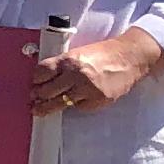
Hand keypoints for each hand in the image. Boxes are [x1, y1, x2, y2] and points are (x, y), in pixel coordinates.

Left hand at [31, 30, 161, 116]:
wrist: (130, 57)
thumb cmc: (103, 54)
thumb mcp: (78, 53)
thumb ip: (61, 65)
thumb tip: (44, 79)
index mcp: (68, 60)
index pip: (41, 72)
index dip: (35, 80)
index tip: (33, 84)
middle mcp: (75, 75)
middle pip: (46, 91)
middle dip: (37, 96)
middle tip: (33, 99)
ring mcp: (87, 89)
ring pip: (59, 103)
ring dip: (47, 107)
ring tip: (38, 110)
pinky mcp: (97, 100)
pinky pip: (79, 107)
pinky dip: (75, 105)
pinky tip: (76, 100)